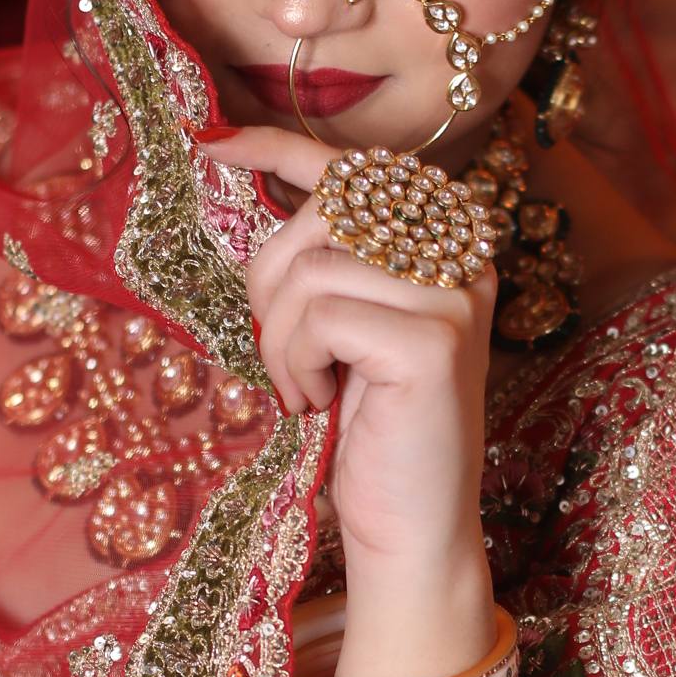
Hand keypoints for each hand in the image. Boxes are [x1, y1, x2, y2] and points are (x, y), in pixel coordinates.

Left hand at [220, 125, 497, 676]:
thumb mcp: (341, 330)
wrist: (412, 530)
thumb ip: (322, 260)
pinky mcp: (432, 342)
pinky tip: (317, 403)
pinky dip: (296, 362)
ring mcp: (454, 298)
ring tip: (302, 388)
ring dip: (280, 336)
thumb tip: (243, 177)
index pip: (358, 170)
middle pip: (325, 212)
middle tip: (277, 351)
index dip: (279, 148)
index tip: (212, 146)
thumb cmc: (368, 433)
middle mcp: (463, 260)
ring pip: (313, 267)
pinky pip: (320, 316)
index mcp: (445, 247)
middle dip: (269, 277)